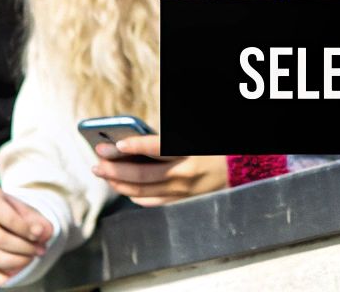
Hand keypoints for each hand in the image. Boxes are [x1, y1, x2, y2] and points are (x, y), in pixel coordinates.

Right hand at [0, 185, 52, 285]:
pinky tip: (14, 275)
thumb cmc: (22, 215)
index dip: (21, 226)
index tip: (38, 235)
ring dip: (16, 261)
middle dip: (22, 247)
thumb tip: (41, 234)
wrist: (13, 223)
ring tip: (31, 258)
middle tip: (39, 250)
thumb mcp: (33, 213)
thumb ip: (39, 222)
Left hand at [92, 135, 226, 206]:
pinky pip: (152, 201)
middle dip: (116, 168)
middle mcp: (185, 174)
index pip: (158, 149)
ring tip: (103, 173)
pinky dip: (134, 195)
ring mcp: (182, 191)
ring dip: (118, 182)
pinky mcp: (181, 201)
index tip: (116, 144)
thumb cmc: (213, 147)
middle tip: (97, 160)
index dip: (136, 147)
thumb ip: (168, 139)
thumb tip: (134, 140)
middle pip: (143, 175)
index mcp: (190, 152)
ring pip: (142, 191)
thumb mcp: (194, 137)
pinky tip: (122, 187)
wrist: (241, 168)